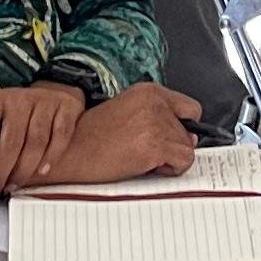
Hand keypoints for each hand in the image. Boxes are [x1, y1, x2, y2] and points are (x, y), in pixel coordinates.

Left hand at [0, 82, 87, 199]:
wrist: (54, 92)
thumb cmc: (17, 111)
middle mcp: (20, 99)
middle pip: (11, 141)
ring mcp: (45, 103)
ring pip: (36, 142)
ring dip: (23, 170)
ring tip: (11, 188)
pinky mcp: (66, 110)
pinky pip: (60, 138)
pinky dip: (51, 158)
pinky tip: (42, 173)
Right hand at [46, 83, 205, 186]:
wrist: (70, 151)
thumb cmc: (91, 137)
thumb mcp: (127, 116)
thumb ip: (157, 119)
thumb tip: (190, 136)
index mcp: (148, 91)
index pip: (189, 107)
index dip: (182, 127)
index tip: (170, 137)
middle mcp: (155, 102)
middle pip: (189, 130)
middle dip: (174, 144)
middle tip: (147, 151)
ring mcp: (156, 122)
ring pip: (188, 147)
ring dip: (170, 158)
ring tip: (143, 158)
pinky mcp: (156, 144)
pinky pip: (184, 161)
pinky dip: (172, 169)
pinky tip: (148, 166)